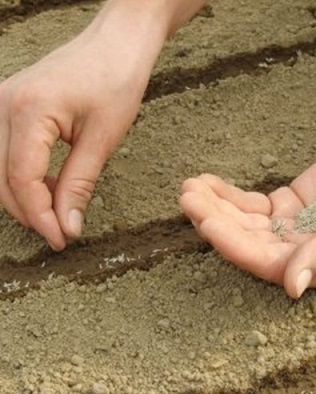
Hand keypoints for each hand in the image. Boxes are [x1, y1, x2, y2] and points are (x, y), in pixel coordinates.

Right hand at [0, 1, 166, 249]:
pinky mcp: (14, 106)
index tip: (62, 240)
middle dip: (31, 211)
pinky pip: (10, 152)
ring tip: (60, 212)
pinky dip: (28, 177)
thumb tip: (67, 226)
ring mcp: (4, 103)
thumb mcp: (102, 139)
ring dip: (28, 196)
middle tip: (61, 232)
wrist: (118, 44)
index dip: (41, 217)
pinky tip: (54, 186)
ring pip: (3, 168)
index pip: (22, 181)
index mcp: (27, 111)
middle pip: (4, 178)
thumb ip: (79, 184)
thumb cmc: (116, 81)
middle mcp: (4, 105)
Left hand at [180, 131, 315, 297]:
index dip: (233, 244)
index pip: (265, 262)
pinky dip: (227, 195)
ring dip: (214, 206)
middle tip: (187, 197)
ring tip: (190, 187)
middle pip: (246, 241)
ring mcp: (289, 229)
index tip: (207, 222)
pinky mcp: (285, 206)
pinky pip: (250, 204)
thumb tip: (293, 288)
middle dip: (214, 220)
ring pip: (242, 222)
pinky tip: (207, 183)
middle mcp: (299, 252)